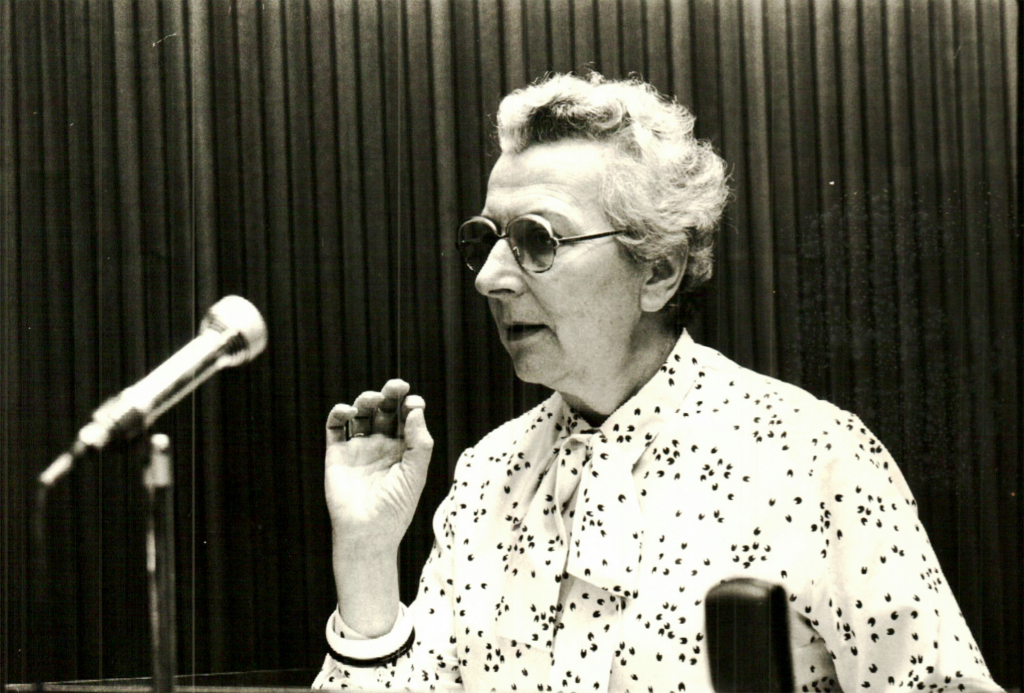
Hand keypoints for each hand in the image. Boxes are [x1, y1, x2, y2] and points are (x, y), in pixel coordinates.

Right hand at [324, 379, 433, 557]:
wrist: (367, 533)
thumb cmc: (396, 507)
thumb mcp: (415, 474)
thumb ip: (420, 442)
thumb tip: (415, 409)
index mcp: (404, 449)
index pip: (407, 418)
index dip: (411, 406)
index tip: (415, 404)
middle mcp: (382, 445)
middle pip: (385, 410)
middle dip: (391, 395)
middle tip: (397, 385)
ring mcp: (359, 448)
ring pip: (361, 413)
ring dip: (367, 400)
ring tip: (374, 399)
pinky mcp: (337, 454)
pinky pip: (336, 427)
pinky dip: (339, 413)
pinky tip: (349, 411)